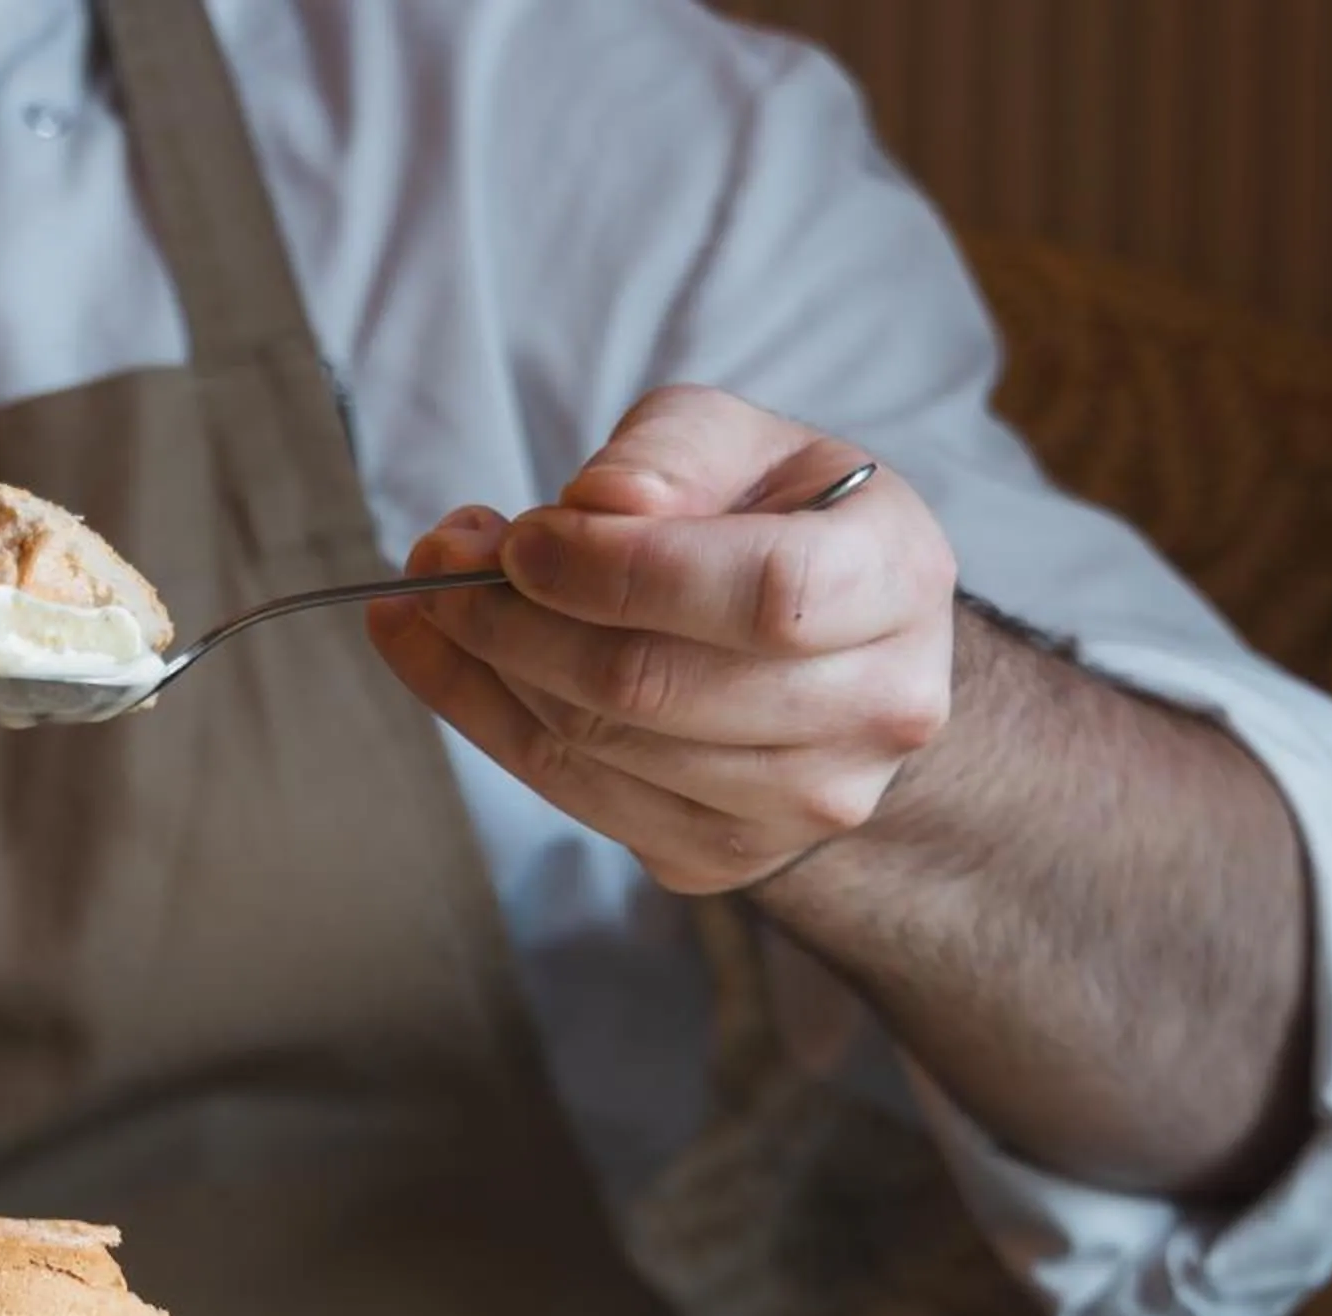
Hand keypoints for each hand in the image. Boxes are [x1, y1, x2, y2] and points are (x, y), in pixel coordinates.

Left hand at [367, 385, 959, 894]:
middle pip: (652, 686)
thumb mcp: (746, 442)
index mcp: (897, 582)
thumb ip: (674, 450)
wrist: (835, 648)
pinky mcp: (723, 857)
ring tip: (437, 592)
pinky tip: (435, 653)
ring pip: (596, 748)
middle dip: (513, 618)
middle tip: (439, 559)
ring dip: (484, 665)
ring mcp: (803, 802)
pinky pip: (569, 792)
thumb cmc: (780, 523)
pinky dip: (480, 718)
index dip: (619, 571)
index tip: (522, 537)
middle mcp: (874, 710)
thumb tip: (596, 504)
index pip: (760, 595)